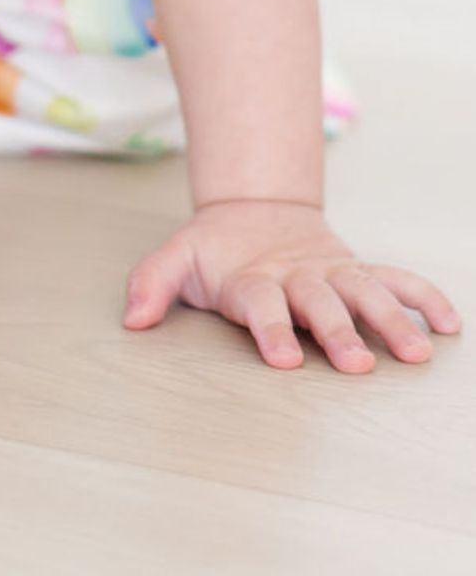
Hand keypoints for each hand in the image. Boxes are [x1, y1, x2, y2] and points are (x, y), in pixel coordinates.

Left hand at [122, 199, 462, 371]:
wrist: (254, 210)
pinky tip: (449, 323)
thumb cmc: (216, 252)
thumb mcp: (178, 260)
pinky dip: (422, 296)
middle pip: (319, 302)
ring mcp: (330, 272)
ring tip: (417, 352)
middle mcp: (297, 276)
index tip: (283, 359)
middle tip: (356, 364)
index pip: (261, 304)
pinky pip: (395, 279)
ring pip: (365, 292)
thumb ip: (152, 283)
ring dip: (391, 319)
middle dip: (337, 331)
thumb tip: (131, 319)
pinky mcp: (355, 270)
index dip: (270, 330)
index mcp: (252, 278)